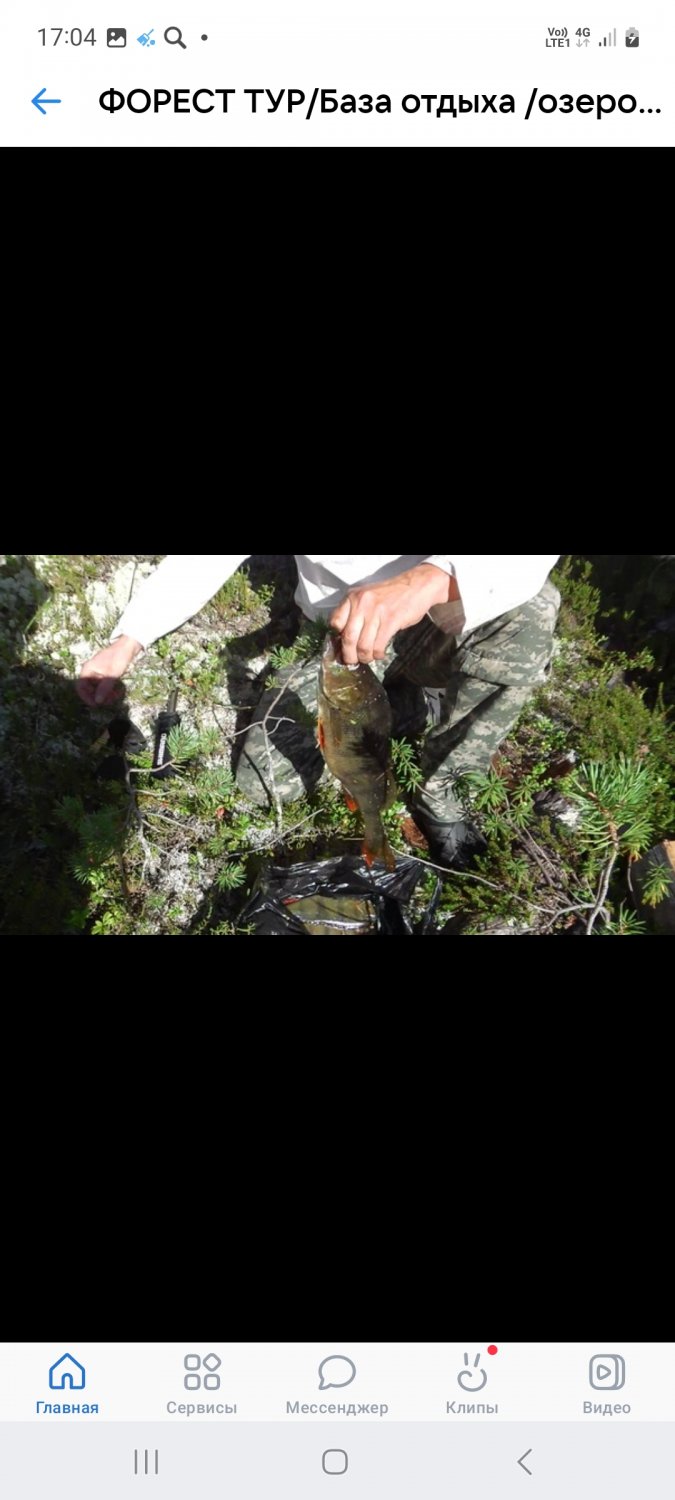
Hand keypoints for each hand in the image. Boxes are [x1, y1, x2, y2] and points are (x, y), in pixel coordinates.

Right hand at [76, 636, 142, 705]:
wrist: (128, 647)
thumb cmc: (119, 658)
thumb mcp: (112, 674)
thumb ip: (104, 688)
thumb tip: (97, 701)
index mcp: (88, 669)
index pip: (80, 687)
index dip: (86, 697)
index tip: (95, 704)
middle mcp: (90, 671)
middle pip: (89, 690)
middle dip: (98, 697)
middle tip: (109, 702)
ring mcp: (97, 673)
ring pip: (97, 689)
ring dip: (105, 695)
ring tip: (115, 696)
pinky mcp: (104, 675)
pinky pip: (103, 686)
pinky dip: (109, 690)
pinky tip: (117, 692)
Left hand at [330, 564, 451, 665]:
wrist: (416, 586)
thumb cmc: (391, 595)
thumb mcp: (367, 597)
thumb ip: (355, 613)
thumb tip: (345, 639)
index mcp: (352, 597)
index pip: (335, 622)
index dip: (337, 639)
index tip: (342, 647)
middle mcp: (361, 603)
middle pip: (348, 638)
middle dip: (349, 655)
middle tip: (352, 661)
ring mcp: (376, 611)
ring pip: (363, 645)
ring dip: (365, 657)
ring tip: (368, 658)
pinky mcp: (391, 620)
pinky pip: (378, 645)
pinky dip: (378, 654)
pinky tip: (380, 653)